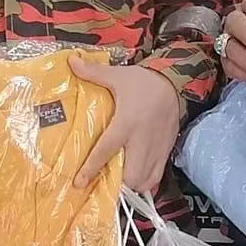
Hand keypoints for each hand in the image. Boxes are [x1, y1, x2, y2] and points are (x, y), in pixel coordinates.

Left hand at [71, 58, 184, 192]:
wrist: (175, 82)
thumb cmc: (142, 81)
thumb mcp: (117, 75)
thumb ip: (93, 72)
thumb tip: (71, 60)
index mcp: (126, 122)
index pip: (106, 150)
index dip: (91, 169)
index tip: (79, 183)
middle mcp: (142, 139)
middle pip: (131, 175)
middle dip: (118, 183)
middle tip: (105, 180)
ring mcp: (157, 148)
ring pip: (145, 180)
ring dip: (131, 185)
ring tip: (120, 181)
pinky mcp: (166, 150)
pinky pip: (157, 176)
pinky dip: (146, 182)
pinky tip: (136, 177)